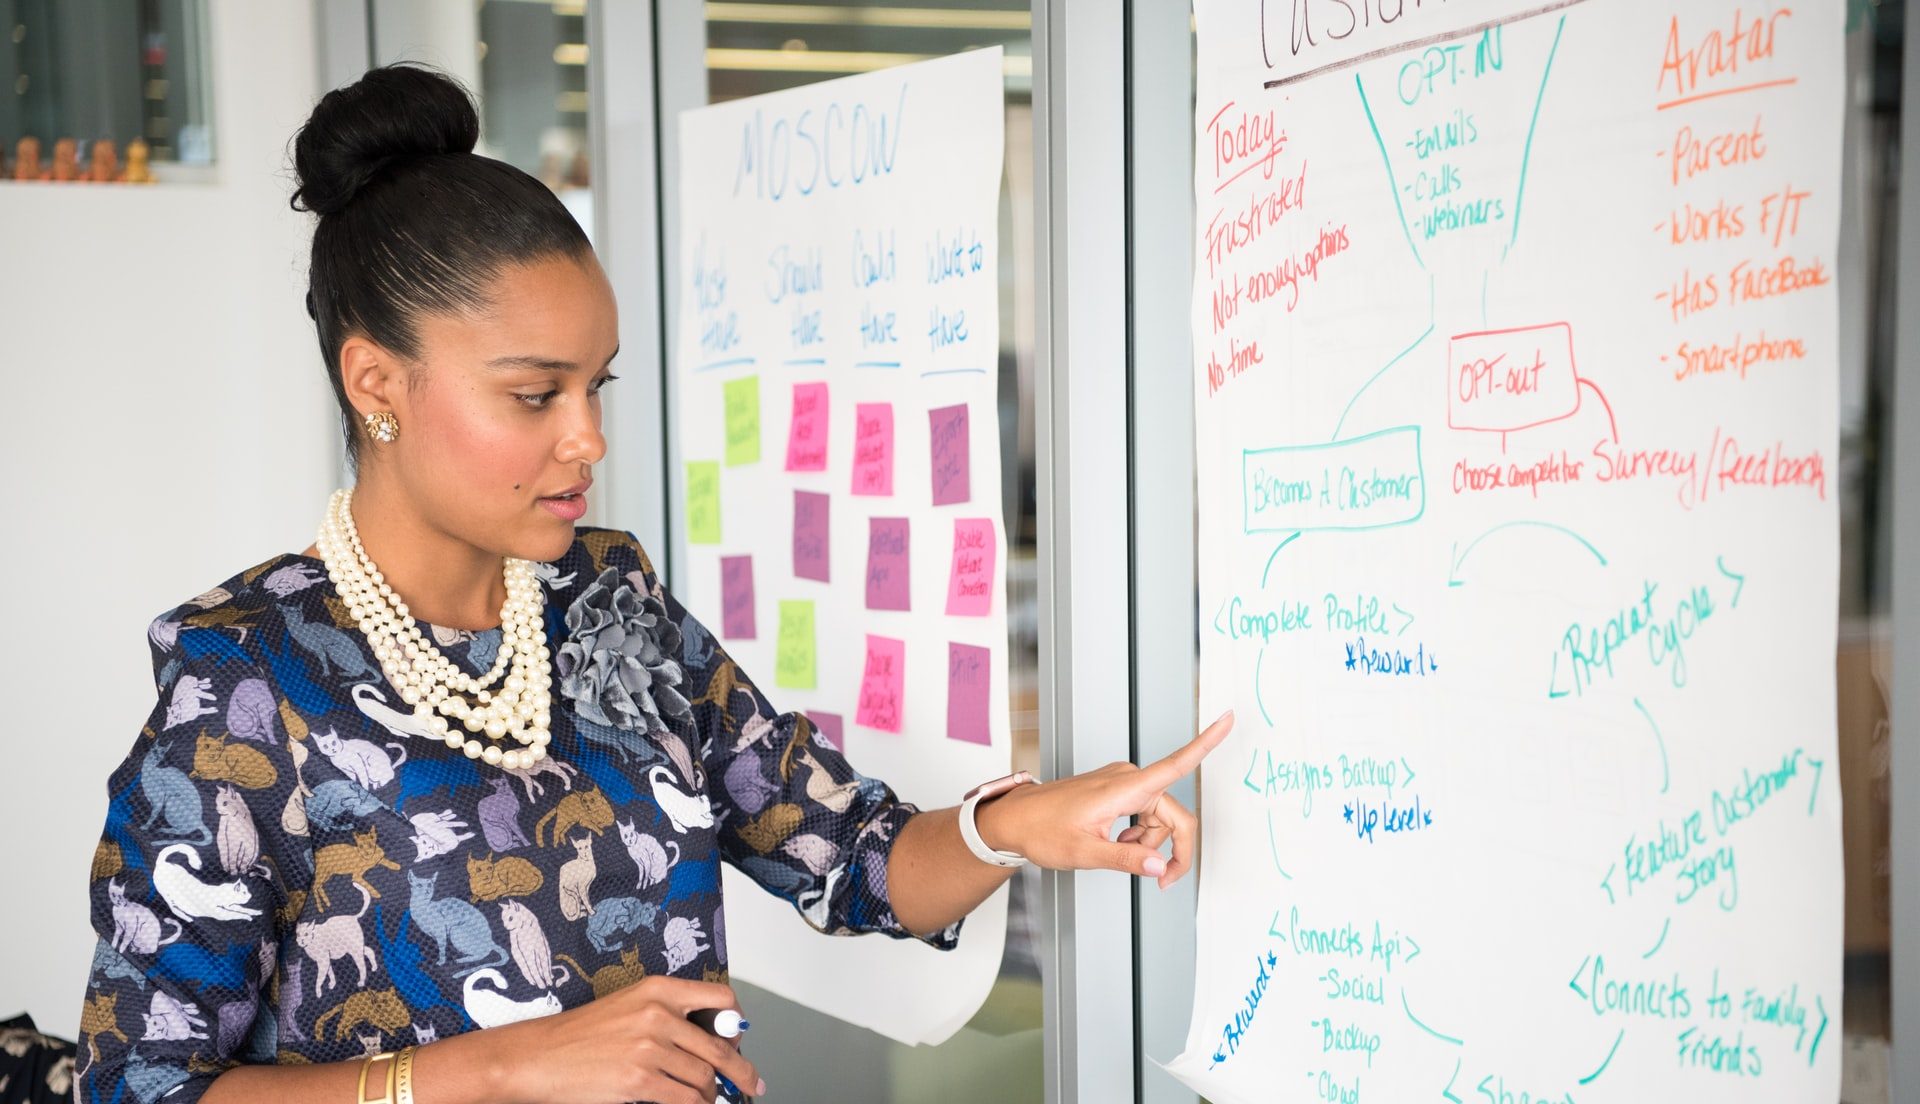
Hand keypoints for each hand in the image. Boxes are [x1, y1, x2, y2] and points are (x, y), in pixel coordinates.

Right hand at [500, 975, 763, 1103]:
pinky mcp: (639, 1080)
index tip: (740, 1041)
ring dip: (711, 1095)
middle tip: (752, 1083)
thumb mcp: (628, 1007)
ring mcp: (649, 1048)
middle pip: (719, 1046)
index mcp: (658, 990)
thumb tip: (710, 1039)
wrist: (538, 1057)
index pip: (721, 999)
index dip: (737, 1024)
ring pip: (704, 1078)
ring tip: (708, 1100)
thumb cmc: (578, 1035)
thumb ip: (668, 1016)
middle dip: (741, 1071)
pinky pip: (685, 1099)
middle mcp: (658, 1014)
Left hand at [977, 710, 1233, 889]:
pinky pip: (1143, 813)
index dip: (1206, 742)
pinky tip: (1117, 843)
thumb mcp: (1085, 852)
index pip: (1176, 763)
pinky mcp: (1115, 790)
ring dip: (1150, 843)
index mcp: (1124, 788)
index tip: (1228, 719)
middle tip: (1163, 882)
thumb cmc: (1041, 830)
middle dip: (1173, 848)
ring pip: (1158, 818)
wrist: (1014, 820)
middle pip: (1174, 814)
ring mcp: (1121, 783)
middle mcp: (1127, 779)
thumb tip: (1161, 867)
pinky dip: (1139, 834)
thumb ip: (1127, 859)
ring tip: (1120, 856)